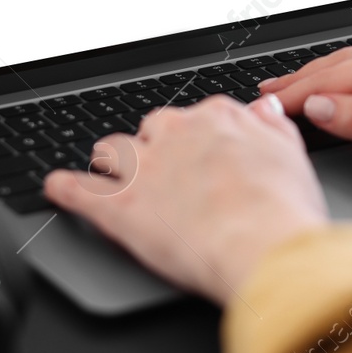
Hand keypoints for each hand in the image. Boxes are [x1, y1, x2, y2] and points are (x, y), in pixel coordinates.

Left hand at [42, 95, 328, 303]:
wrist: (262, 245)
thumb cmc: (282, 209)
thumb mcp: (292, 153)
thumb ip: (271, 125)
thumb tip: (263, 107)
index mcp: (217, 118)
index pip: (194, 119)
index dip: (193, 143)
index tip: (197, 158)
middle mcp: (177, 132)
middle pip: (150, 131)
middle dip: (154, 151)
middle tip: (168, 181)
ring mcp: (144, 165)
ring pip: (112, 151)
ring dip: (113, 166)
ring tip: (116, 182)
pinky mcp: (118, 203)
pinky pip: (78, 188)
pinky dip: (66, 188)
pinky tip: (59, 188)